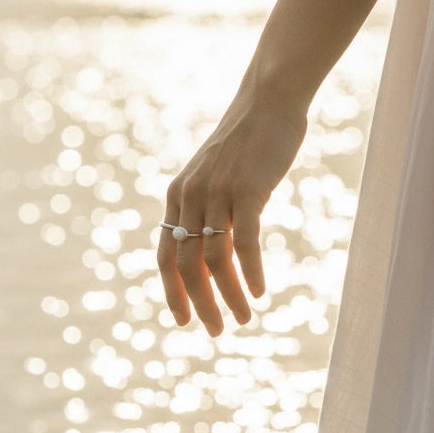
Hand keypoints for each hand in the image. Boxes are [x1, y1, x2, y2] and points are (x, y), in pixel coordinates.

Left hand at [158, 90, 305, 335]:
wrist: (268, 102)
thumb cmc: (247, 144)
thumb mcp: (217, 179)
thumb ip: (209, 211)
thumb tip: (212, 254)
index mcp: (178, 196)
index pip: (165, 256)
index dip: (172, 292)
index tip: (184, 321)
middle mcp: (191, 196)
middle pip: (187, 265)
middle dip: (201, 304)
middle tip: (218, 331)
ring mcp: (217, 192)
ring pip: (215, 259)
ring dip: (229, 295)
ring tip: (245, 319)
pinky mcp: (247, 189)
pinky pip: (244, 241)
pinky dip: (249, 272)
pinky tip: (258, 292)